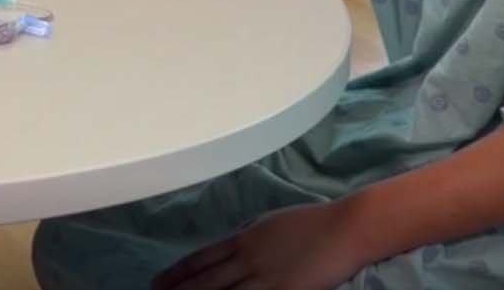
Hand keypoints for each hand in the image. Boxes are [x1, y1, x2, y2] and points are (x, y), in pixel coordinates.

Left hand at [152, 202, 370, 289]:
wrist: (345, 227)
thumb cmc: (314, 222)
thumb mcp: (271, 224)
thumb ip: (250, 237)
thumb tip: (235, 244)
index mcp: (243, 238)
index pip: (201, 258)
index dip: (178, 272)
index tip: (158, 281)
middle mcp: (247, 258)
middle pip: (205, 280)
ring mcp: (264, 277)